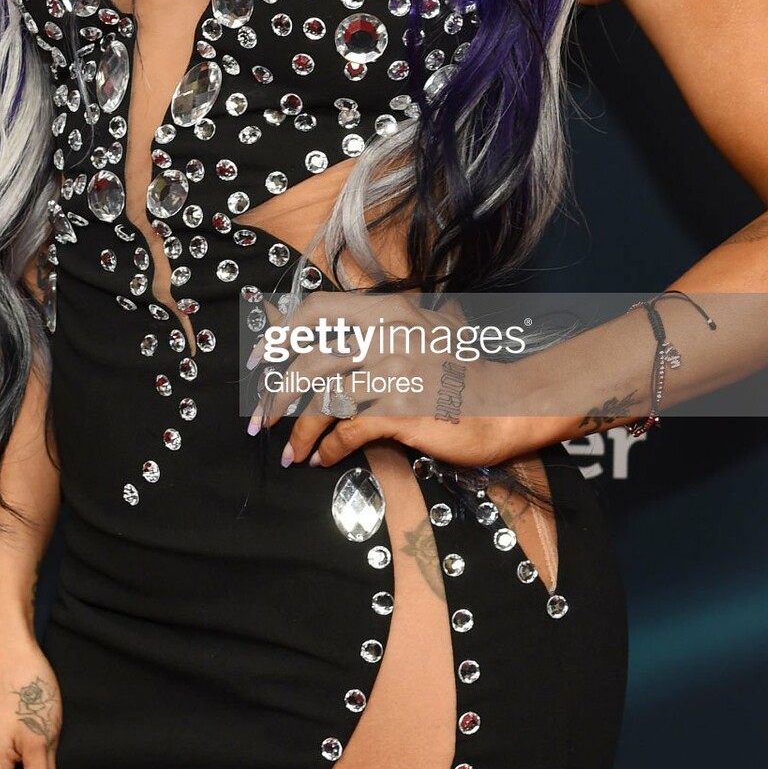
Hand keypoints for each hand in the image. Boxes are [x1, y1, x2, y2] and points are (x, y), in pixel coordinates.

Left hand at [245, 287, 586, 469]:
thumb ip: (389, 321)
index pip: (317, 310)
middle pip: (309, 362)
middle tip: (259, 417)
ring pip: (323, 402)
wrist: (507, 404)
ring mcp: (393, 372)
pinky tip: (323, 459)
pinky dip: (329, 448)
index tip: (261, 358)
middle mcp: (387, 335)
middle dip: (275, 394)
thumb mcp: (428, 329)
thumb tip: (341, 326)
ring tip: (289, 452)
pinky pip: (348, 431)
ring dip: (298, 432)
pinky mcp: (401, 410)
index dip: (282, 333)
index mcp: (389, 310)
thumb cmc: (464, 372)